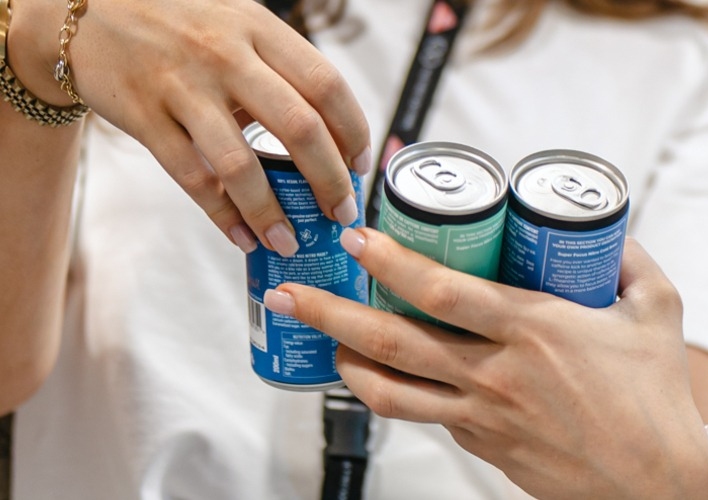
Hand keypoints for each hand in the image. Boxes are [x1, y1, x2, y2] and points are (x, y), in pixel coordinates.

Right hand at [8, 0, 370, 255]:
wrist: (88, 15)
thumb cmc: (179, 26)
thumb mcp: (236, 27)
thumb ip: (280, 70)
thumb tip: (331, 136)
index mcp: (258, 29)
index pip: (327, 85)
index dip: (354, 132)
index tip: (362, 167)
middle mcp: (226, 54)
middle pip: (300, 127)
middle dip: (330, 181)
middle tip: (342, 215)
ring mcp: (183, 86)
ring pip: (242, 163)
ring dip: (272, 213)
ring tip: (289, 243)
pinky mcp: (145, 117)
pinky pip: (192, 179)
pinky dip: (222, 216)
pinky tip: (242, 237)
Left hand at [265, 229, 707, 498]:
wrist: (657, 489)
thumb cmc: (657, 401)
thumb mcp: (658, 315)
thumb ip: (633, 262)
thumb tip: (612, 230)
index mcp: (534, 330)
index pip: (445, 291)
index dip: (392, 262)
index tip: (355, 238)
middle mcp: (496, 374)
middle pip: (394, 342)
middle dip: (330, 314)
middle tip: (288, 292)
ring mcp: (481, 416)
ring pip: (390, 391)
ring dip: (344, 363)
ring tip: (319, 338)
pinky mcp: (480, 445)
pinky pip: (421, 415)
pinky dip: (389, 392)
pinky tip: (377, 374)